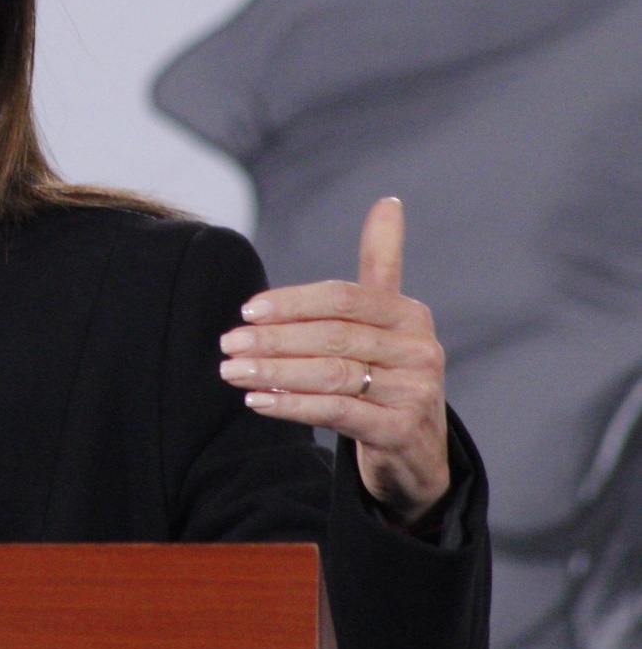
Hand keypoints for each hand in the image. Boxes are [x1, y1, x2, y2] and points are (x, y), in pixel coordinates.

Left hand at [219, 197, 450, 525]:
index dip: (292, 302)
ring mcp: (415, 393)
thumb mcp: (387, 318)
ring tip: (233, 371)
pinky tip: (257, 402)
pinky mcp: (400, 432)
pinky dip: (292, 406)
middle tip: (228, 344)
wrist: (416, 447)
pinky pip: (337, 413)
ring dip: (274, 373)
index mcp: (410, 315)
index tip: (246, 310)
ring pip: (331, 375)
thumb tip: (389, 201)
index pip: (343, 299)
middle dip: (274, 340)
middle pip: (333, 337)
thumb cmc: (388, 370)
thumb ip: (382, 262)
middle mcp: (420, 351)